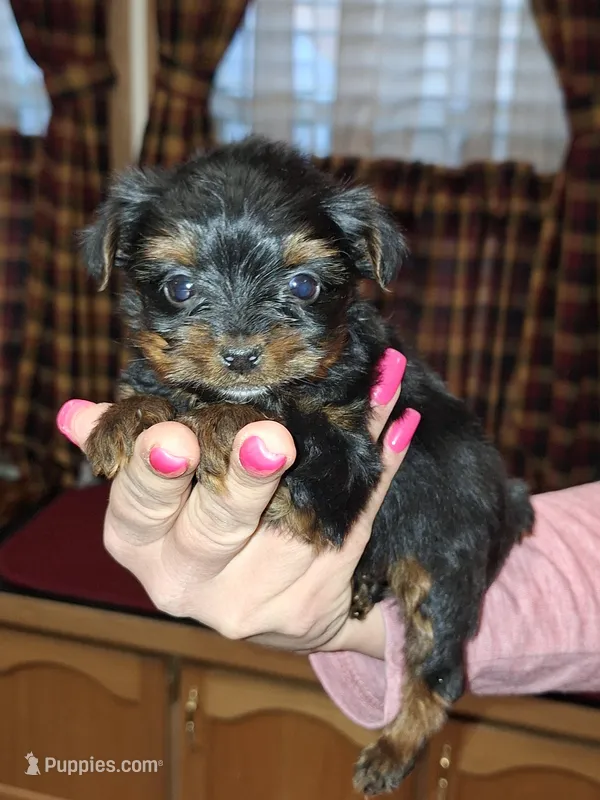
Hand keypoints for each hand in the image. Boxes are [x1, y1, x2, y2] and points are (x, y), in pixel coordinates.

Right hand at [56, 349, 418, 655]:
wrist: (273, 602)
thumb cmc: (203, 525)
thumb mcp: (159, 499)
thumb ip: (129, 452)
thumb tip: (74, 413)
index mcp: (144, 547)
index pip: (139, 509)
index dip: (154, 474)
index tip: (177, 437)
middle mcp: (191, 585)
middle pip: (216, 529)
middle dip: (242, 481)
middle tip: (269, 439)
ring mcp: (256, 602)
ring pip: (299, 522)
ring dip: (338, 452)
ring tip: (369, 391)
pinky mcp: (313, 603)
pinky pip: (353, 526)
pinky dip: (377, 471)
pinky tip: (395, 424)